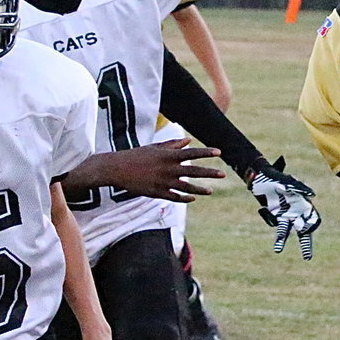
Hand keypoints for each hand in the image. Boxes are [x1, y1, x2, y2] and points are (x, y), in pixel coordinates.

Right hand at [91, 139, 224, 201]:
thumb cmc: (136, 156)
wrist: (117, 169)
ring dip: (200, 189)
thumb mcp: (154, 148)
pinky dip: (185, 198)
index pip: (191, 153)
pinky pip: (175, 197)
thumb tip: (188, 141)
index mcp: (167, 156)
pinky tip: (193, 198)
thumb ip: (173, 145)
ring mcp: (163, 182)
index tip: (219, 152)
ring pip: (186, 187)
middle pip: (193, 171)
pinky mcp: (157, 193)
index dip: (206, 153)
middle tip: (223, 174)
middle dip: (209, 173)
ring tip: (211, 191)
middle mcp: (168, 169)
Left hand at [246, 156, 320, 259]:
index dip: (311, 226)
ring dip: (282, 240)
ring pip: (287, 231)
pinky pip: (278, 227)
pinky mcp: (276, 216)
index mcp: (304, 203)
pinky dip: (276, 234)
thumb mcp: (287, 181)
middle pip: (304, 230)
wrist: (260, 177)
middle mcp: (297, 211)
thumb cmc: (275, 177)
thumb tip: (312, 195)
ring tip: (277, 250)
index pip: (313, 218)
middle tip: (307, 258)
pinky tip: (270, 224)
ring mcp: (286, 215)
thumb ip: (300, 188)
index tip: (306, 231)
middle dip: (305, 244)